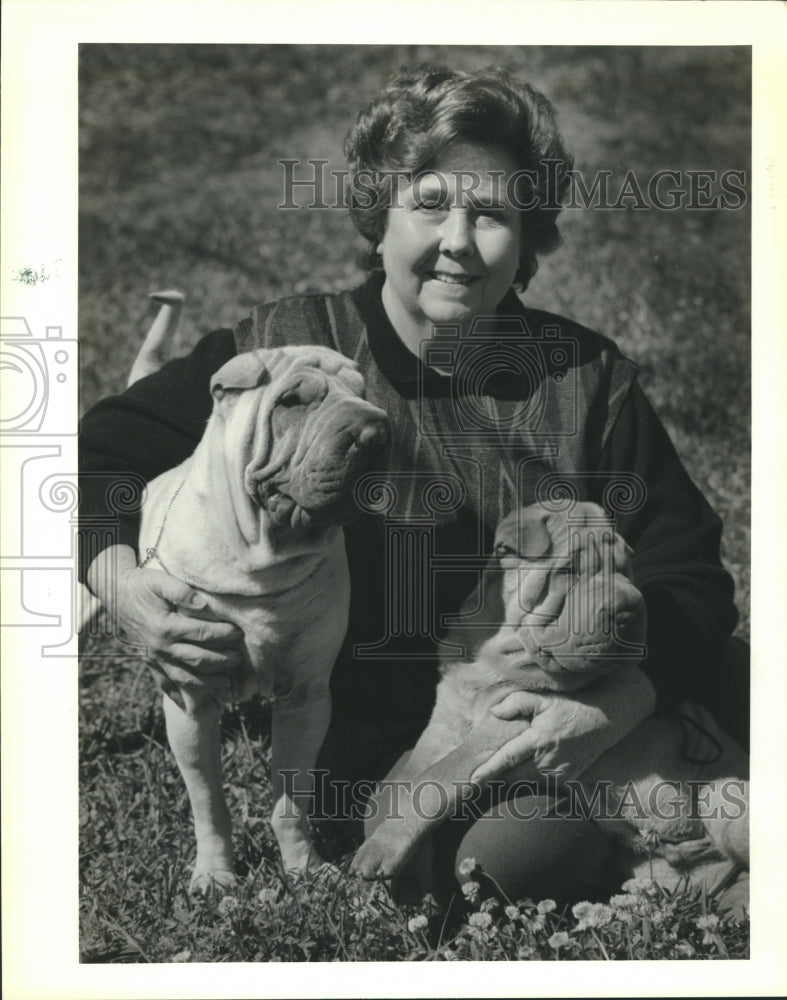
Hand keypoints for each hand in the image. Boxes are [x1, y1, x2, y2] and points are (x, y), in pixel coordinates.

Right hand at [88, 545, 242, 697]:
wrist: (117, 594)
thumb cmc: (142, 586)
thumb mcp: (160, 581)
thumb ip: (182, 591)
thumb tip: (204, 604)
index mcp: (166, 627)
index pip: (202, 634)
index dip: (223, 634)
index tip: (238, 632)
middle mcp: (161, 647)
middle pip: (197, 659)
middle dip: (221, 661)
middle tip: (238, 658)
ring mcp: (155, 657)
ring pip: (184, 677)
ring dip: (206, 682)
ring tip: (226, 683)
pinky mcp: (150, 661)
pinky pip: (165, 683)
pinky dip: (179, 694)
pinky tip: (192, 703)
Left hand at [470, 667, 656, 784]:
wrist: (602, 721)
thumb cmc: (569, 707)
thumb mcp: (542, 699)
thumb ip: (516, 703)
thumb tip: (494, 712)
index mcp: (537, 741)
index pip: (507, 759)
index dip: (488, 771)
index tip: (472, 780)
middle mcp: (546, 761)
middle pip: (512, 777)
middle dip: (495, 778)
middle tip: (478, 777)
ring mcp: (558, 773)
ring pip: (525, 781)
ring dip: (512, 778)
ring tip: (498, 774)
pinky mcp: (566, 779)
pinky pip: (541, 783)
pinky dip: (529, 778)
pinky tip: (524, 770)